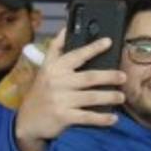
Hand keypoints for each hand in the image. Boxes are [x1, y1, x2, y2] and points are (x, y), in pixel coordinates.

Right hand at [14, 28, 126, 150]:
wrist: (27, 121)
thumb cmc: (42, 92)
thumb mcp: (45, 69)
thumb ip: (56, 50)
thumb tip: (66, 29)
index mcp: (54, 68)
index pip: (76, 54)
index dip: (93, 47)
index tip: (109, 42)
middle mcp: (57, 82)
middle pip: (89, 77)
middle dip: (108, 76)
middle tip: (123, 76)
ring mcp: (60, 100)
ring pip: (91, 96)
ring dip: (109, 97)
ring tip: (121, 96)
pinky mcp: (63, 117)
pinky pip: (87, 117)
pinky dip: (102, 118)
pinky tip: (113, 118)